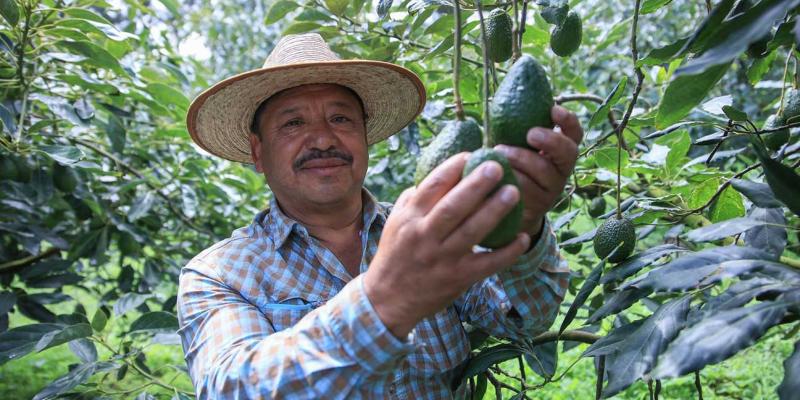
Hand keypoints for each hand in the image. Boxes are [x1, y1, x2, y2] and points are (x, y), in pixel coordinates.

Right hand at [363, 153, 530, 337]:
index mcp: (410, 218)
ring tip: (513, 192)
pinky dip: (507, 252)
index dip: (453, 167)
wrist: (388, 299)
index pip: (432, 186)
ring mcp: (442, 258)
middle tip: (497, 166)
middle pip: (453, 206)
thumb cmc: (395, 254)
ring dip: (494, 211)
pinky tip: (521, 238)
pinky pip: (487, 263)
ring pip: (472, 231)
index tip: (472, 154)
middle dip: (476, 185)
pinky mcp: (458, 278)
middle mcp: (425, 236)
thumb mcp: (397, 222)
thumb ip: (415, 198)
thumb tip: (440, 173)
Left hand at [493, 105, 583, 238]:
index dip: (568, 121)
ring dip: (521, 158)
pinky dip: (511, 177)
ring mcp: (553, 189)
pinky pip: (528, 189)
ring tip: (499, 150)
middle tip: (531, 134)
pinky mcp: (540, 206)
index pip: (574, 133)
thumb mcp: (516, 146)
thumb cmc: (511, 166)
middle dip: (551, 140)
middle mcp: (562, 169)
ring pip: (544, 171)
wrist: (507, 207)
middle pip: (568, 152)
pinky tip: (498, 172)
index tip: (553, 109)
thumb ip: (517, 129)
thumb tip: (508, 97)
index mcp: (559, 150)